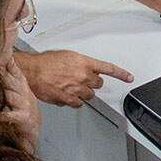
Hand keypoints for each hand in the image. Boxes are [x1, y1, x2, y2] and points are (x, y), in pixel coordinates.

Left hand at [0, 58, 40, 151]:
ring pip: (11, 96)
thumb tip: (3, 57)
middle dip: (3, 75)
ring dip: (3, 94)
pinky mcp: (22, 117)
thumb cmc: (22, 103)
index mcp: (21, 83)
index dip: (8, 63)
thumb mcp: (19, 86)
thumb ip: (11, 73)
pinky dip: (1, 115)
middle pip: (11, 81)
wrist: (33, 123)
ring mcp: (23, 104)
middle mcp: (23, 92)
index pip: (14, 70)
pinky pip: (10, 115)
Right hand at [14, 50, 133, 107]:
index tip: (129, 77)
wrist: (31, 71)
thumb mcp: (66, 56)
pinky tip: (65, 95)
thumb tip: (82, 70)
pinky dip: (73, 101)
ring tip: (70, 87)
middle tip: (80, 81)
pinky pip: (78, 104)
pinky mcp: (68, 99)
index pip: (108, 68)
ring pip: (89, 96)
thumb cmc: (44, 62)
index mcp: (84, 62)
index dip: (120, 74)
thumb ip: (79, 64)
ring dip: (82, 93)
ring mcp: (76, 88)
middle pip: (98, 84)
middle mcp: (83, 75)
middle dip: (91, 83)